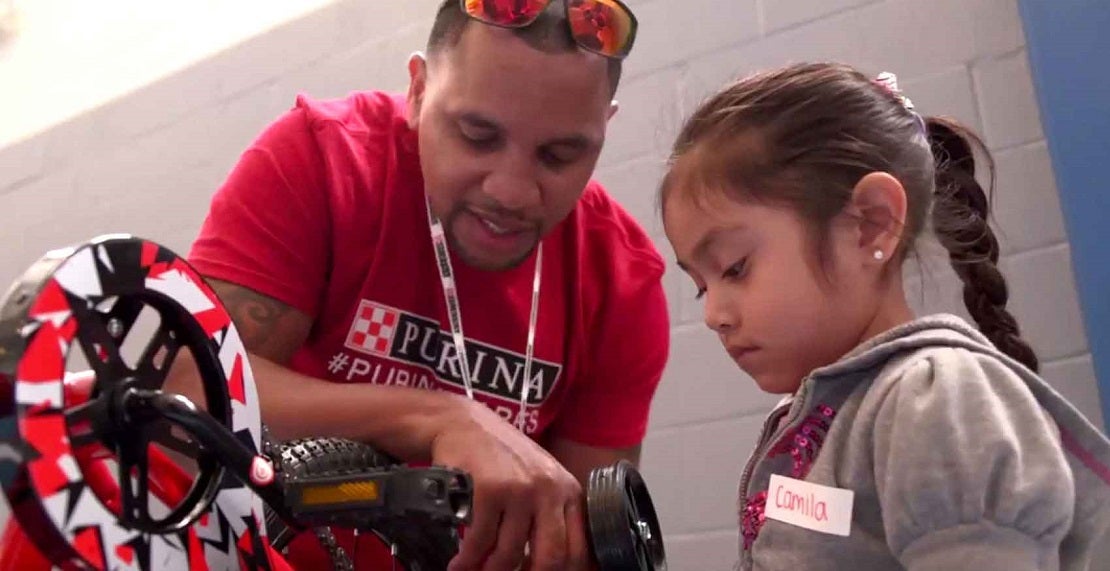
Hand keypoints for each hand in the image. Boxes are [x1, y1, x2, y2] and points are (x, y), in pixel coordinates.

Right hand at [430, 397, 589, 570]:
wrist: (465, 423)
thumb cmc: (503, 457)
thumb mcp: (540, 479)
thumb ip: (552, 515)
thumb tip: (554, 565)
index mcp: (568, 491)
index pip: (578, 549)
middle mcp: (549, 490)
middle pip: (551, 558)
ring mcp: (520, 490)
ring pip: (510, 554)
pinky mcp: (489, 491)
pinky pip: (480, 542)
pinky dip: (466, 561)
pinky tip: (459, 564)